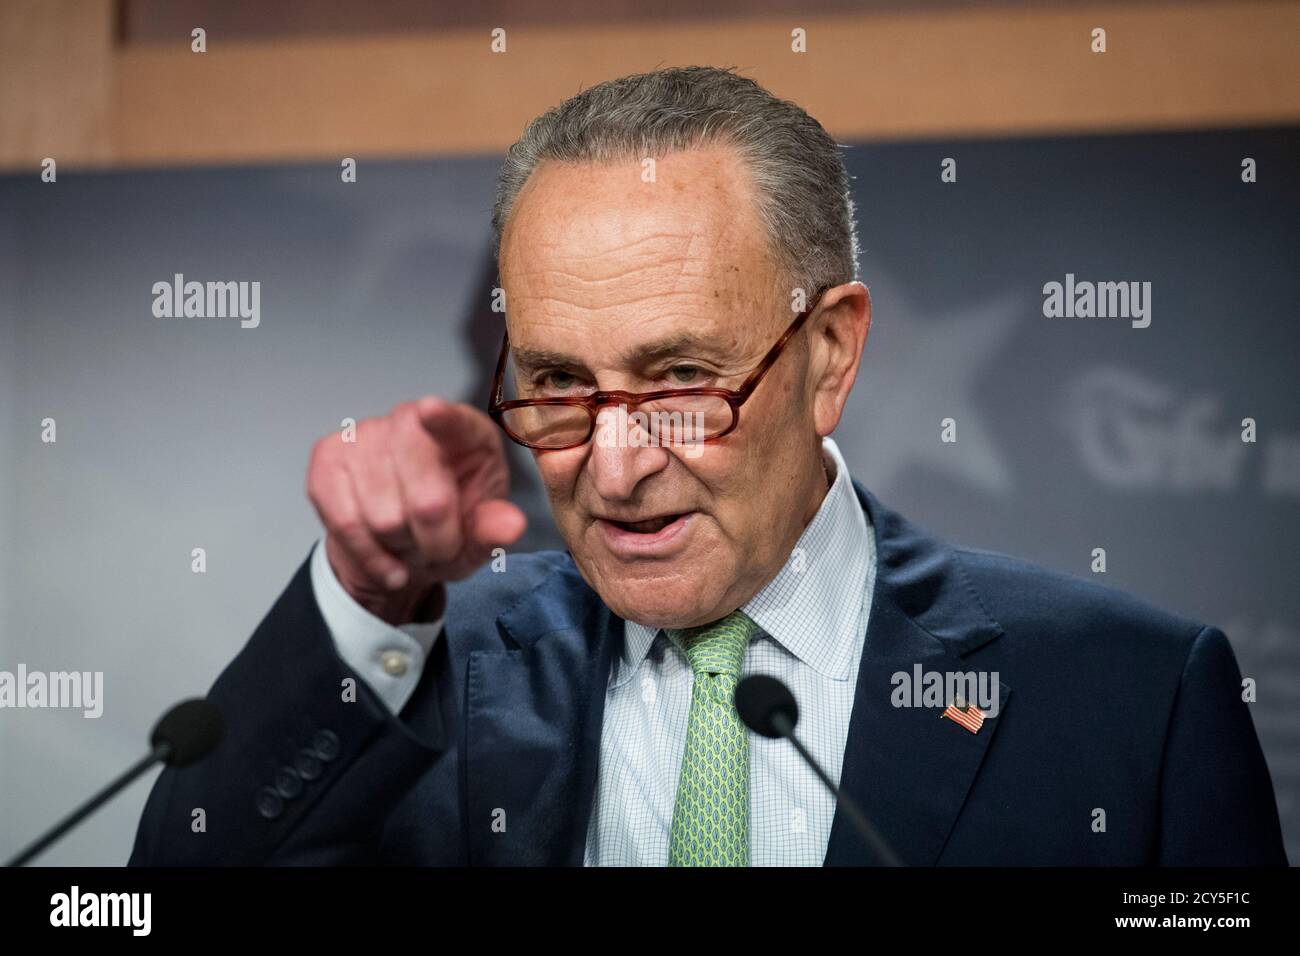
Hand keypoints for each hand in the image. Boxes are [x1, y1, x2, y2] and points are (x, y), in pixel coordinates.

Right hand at [306, 396, 526, 624]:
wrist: (398, 546)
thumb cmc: (447, 529)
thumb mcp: (479, 537)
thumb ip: (494, 530)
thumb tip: (511, 527)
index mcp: (465, 432)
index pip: (456, 422)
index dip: (444, 419)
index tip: (431, 411)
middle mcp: (412, 420)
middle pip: (425, 497)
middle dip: (436, 538)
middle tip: (440, 545)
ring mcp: (365, 434)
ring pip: (384, 518)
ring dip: (402, 547)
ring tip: (410, 542)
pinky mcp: (328, 457)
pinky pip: (346, 523)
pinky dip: (370, 556)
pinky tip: (388, 562)